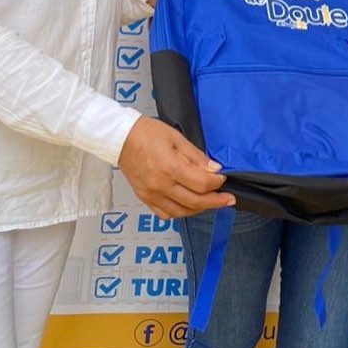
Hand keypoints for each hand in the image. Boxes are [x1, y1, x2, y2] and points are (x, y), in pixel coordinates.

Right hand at [118, 117, 235, 218]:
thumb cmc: (146, 133)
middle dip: (216, 201)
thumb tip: (214, 169)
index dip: (217, 183)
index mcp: (169, 167)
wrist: (120, 138)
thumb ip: (196, 157)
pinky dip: (180, 212)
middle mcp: (160, 185)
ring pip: (182, 212)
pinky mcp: (145, 198)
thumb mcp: (176, 138)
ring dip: (199, 208)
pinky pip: (165, 214)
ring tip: (210, 202)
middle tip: (228, 199)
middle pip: (195, 202)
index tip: (223, 179)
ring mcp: (151, 194)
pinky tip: (188, 205)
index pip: (202, 184)